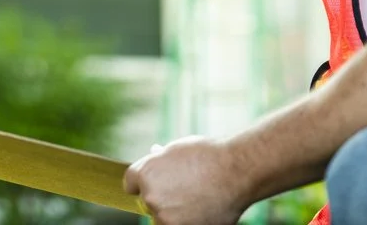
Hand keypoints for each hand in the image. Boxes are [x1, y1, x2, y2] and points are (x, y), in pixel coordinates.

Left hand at [124, 137, 251, 224]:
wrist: (235, 170)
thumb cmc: (209, 155)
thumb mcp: (178, 149)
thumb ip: (162, 159)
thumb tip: (153, 154)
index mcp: (145, 173)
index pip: (131, 184)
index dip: (145, 184)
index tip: (158, 184)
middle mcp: (149, 196)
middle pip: (148, 203)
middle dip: (163, 198)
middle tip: (186, 192)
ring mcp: (164, 216)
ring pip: (163, 218)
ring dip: (175, 214)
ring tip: (199, 200)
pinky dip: (188, 222)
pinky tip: (203, 210)